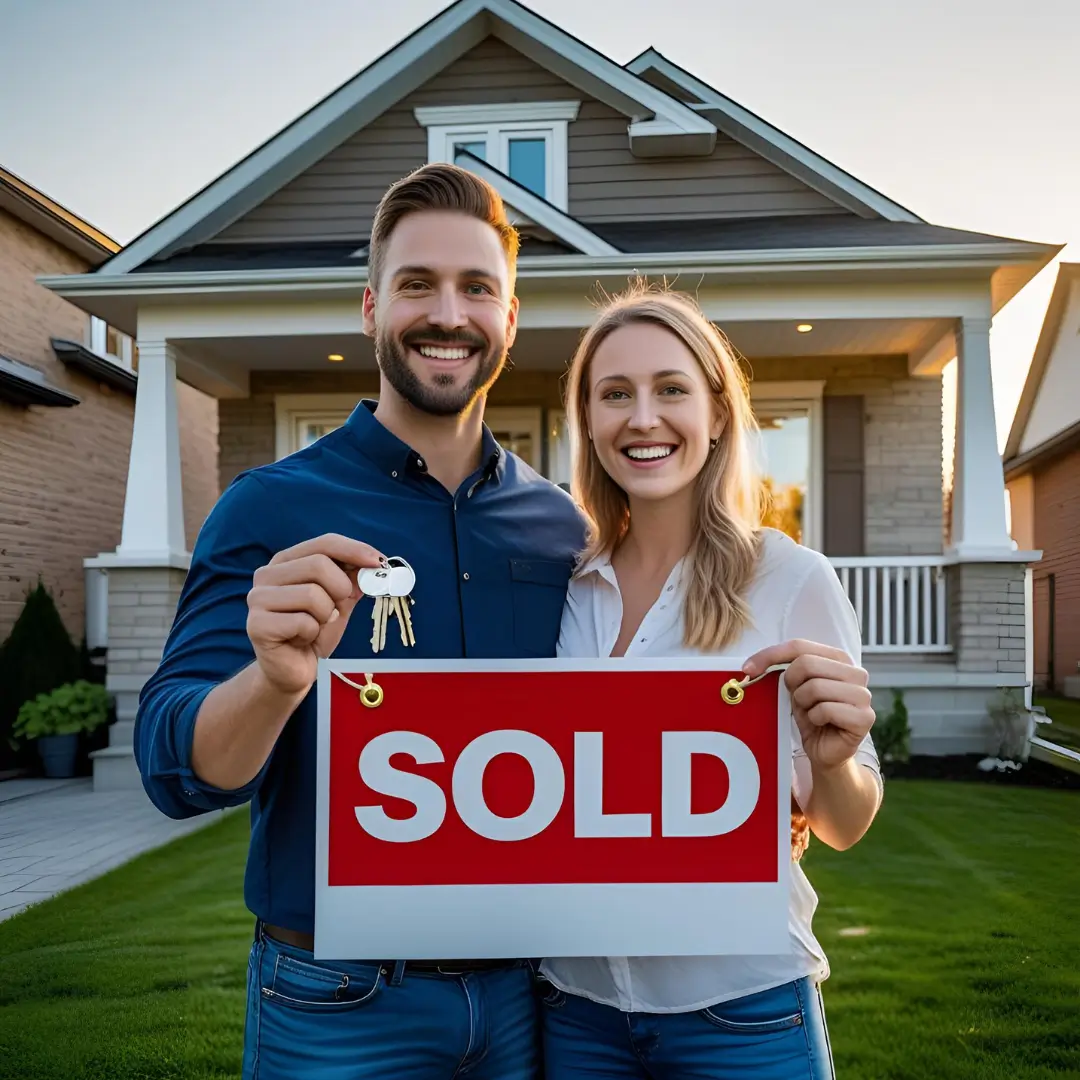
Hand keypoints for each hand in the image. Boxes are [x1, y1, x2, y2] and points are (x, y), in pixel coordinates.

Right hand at [247, 534, 384, 695]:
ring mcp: (258, 598)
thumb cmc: (315, 631)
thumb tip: (376, 561)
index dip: (355, 550)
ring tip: (314, 627)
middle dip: (340, 590)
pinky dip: (312, 633)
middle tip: (335, 611)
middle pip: (319, 564)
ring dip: (325, 616)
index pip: (324, 543)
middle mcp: (266, 574)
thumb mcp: (340, 599)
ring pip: (313, 594)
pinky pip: (303, 622)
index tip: (380, 562)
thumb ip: (353, 577)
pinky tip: (301, 640)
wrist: (294, 670)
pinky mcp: (257, 625)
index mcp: (286, 561)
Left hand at [742, 639, 874, 770]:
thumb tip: (751, 666)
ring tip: (811, 712)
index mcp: (840, 658)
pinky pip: (825, 709)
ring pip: (815, 687)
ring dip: (804, 703)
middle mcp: (857, 672)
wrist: (826, 751)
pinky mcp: (864, 717)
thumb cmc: (812, 716)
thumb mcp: (795, 687)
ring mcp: (864, 695)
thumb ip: (784, 669)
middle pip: (807, 663)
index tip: (748, 668)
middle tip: (796, 700)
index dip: (770, 655)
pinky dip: (814, 718)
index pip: (799, 645)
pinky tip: (821, 724)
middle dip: (792, 684)